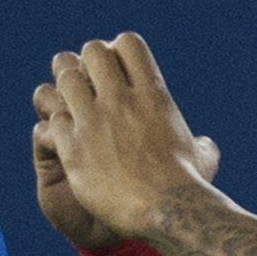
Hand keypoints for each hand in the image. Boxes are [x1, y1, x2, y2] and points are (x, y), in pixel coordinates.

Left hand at [33, 35, 217, 248]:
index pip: (127, 43)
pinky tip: (63, 140)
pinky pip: (52, 119)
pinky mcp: (73, 148)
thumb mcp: (202, 158)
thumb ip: (202, 145)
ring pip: (65, 78)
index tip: (116, 72)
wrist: (165, 211)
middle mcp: (122, 100)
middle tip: (87, 87)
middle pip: (92, 51)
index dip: (117, 52)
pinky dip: (55, 126)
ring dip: (65, 90)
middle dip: (87, 64)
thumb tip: (204, 145)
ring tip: (70, 109)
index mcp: (153, 94)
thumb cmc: (188, 187)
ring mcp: (95, 122)